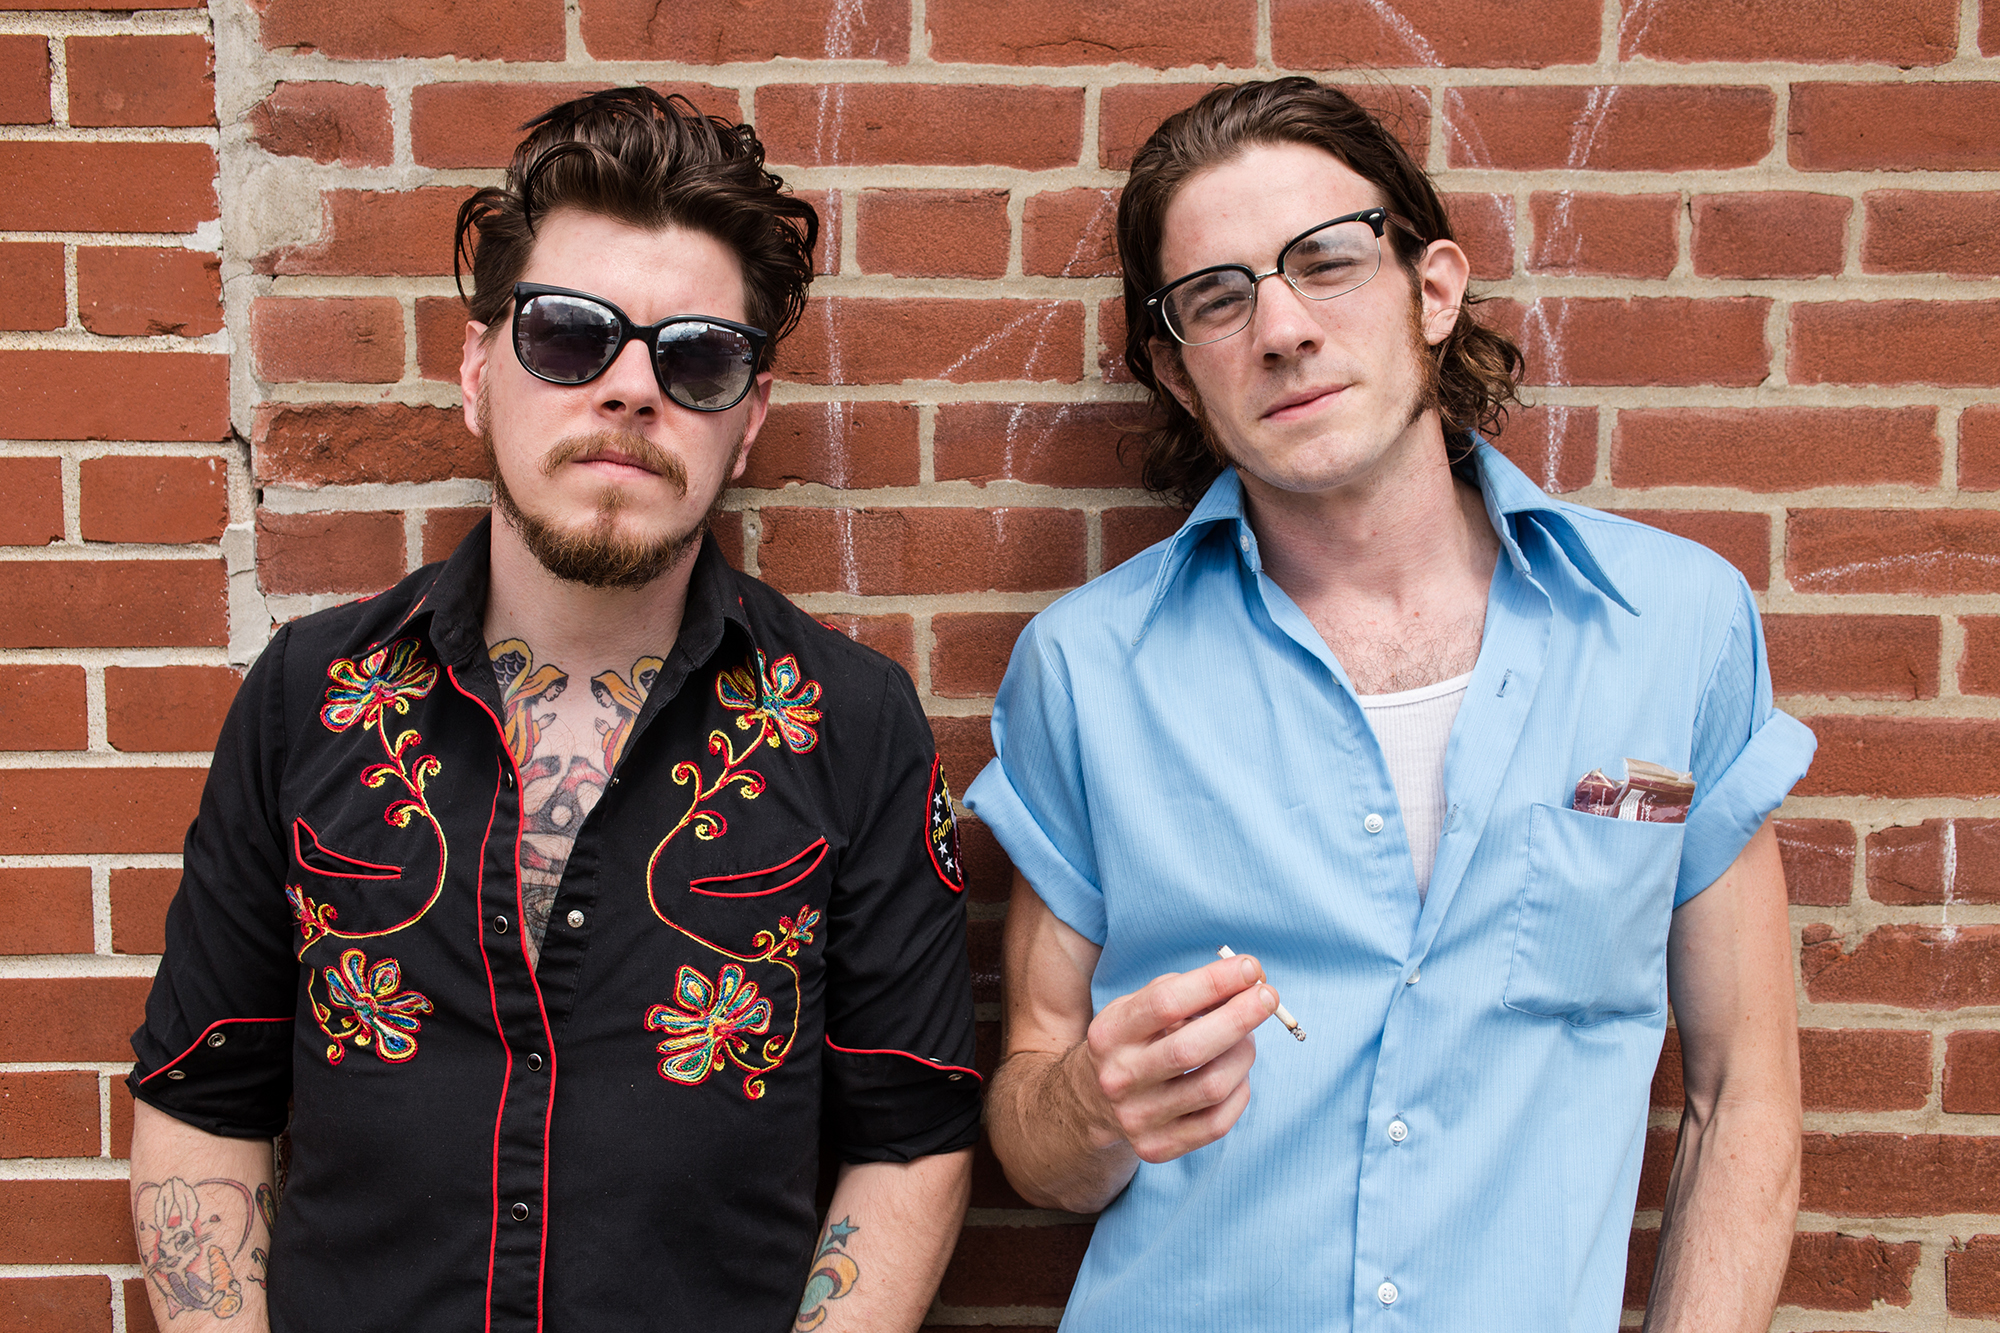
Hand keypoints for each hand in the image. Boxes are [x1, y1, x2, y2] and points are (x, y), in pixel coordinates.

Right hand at [1077, 954, 1279, 1163]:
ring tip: (1248, 1038)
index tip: (1248, 968)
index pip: (1165, 1003)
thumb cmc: (1133, 1042)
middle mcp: (1118, 1078)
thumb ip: (1186, 991)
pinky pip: (1218, 1123)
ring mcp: (1137, 1117)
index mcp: (1110, 1034)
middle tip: (1268, 997)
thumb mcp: (1139, 1007)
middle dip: (1239, 1018)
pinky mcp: (1157, 1147)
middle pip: (1190, 1049)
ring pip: (1212, 1087)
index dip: (1213, 982)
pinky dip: (1240, 1091)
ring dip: (1244, 1054)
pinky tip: (1237, 1074)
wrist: (1093, 1100)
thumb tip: (1245, 982)